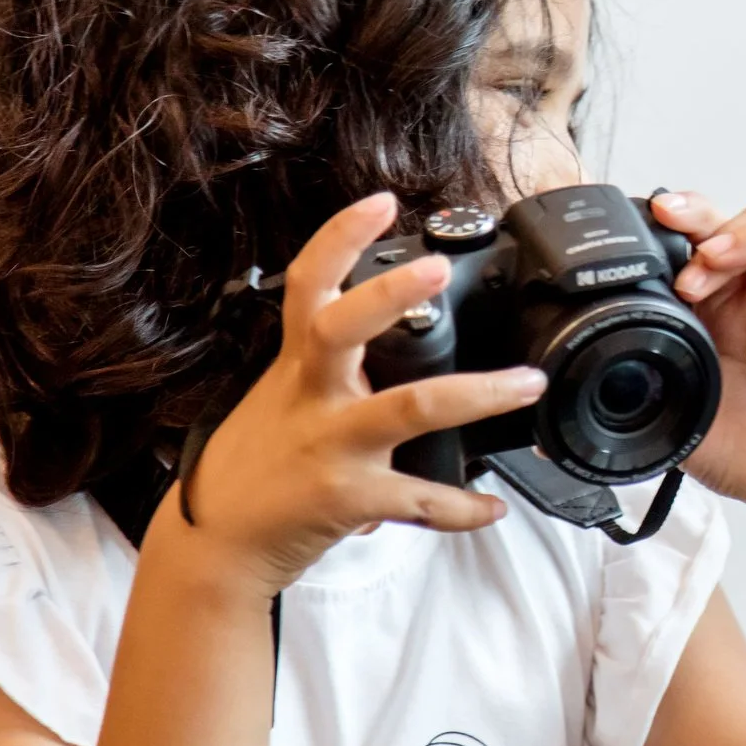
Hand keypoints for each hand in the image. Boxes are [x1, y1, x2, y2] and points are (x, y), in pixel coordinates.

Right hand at [159, 193, 547, 596]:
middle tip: (438, 267)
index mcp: (297, 364)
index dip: (339, 237)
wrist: (218, 543)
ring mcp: (331, 445)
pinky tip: (491, 506)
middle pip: (340, 327)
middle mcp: (312, 396)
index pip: (307, 284)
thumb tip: (381, 337)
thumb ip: (328, 364)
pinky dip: (461, 507)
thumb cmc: (256, 465)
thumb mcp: (280, 397)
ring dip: (478, 394)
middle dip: (387, 293)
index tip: (380, 202)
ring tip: (527, 383)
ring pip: (408, 409)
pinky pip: (419, 499)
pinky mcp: (348, 497)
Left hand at [651, 192, 745, 536]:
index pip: (712, 239)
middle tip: (685, 246)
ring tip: (720, 257)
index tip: (656, 215)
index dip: (688, 219)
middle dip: (716, 223)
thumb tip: (561, 399)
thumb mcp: (674, 412)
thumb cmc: (743, 448)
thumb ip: (634, 390)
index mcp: (725, 307)